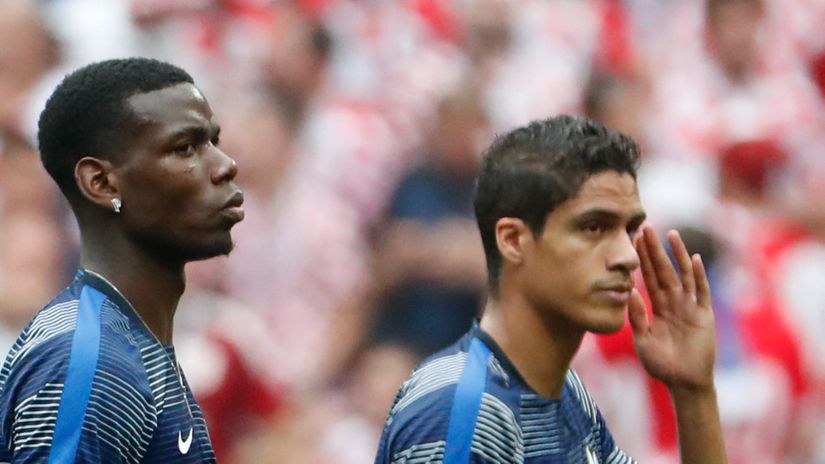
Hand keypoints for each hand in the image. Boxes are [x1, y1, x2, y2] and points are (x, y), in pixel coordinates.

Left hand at [628, 227, 716, 391]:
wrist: (683, 382)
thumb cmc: (661, 363)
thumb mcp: (642, 339)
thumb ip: (637, 316)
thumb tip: (629, 291)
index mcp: (657, 306)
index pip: (647, 276)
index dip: (641, 258)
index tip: (633, 239)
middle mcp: (673, 301)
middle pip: (663, 269)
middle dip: (654, 249)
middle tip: (645, 226)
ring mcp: (689, 306)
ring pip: (683, 274)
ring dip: (677, 254)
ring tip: (670, 234)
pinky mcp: (704, 314)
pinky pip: (701, 291)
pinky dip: (698, 275)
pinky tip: (694, 259)